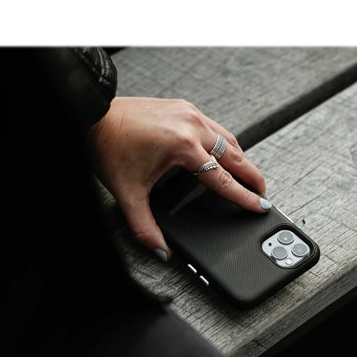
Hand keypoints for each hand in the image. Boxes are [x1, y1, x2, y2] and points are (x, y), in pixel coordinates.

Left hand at [90, 97, 270, 259]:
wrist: (93, 114)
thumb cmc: (108, 146)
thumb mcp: (127, 193)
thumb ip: (145, 227)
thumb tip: (161, 250)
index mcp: (183, 147)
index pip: (223, 179)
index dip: (244, 196)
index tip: (260, 205)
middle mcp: (192, 126)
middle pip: (235, 155)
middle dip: (252, 176)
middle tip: (263, 192)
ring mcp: (189, 113)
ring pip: (228, 138)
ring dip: (241, 158)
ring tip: (248, 175)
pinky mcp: (183, 107)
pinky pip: (214, 126)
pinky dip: (225, 143)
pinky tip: (223, 154)